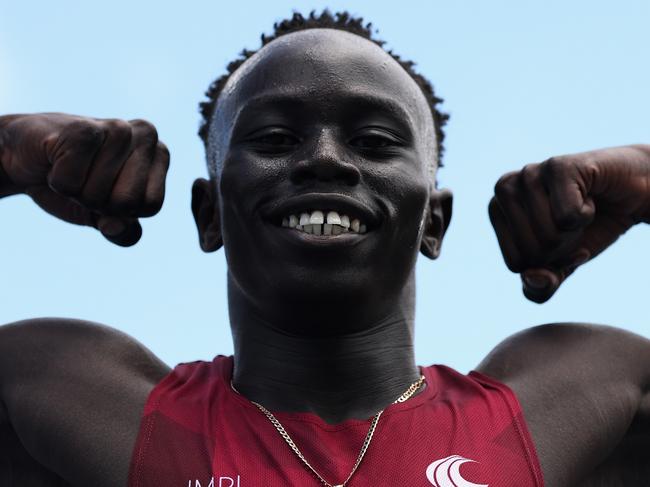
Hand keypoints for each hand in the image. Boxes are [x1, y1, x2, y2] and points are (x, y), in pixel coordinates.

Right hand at [0, 113, 168, 245]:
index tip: (107, 191)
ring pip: (98, 195)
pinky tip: (56, 160)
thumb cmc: (77, 184)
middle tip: (86, 180)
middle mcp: (146, 135)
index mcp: (160, 154)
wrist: (29, 156)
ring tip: (71, 168)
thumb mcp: (106, 216)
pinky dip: (58, 181)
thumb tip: (116, 227)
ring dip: (76, 192)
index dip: (123, 211)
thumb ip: (123, 232)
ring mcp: (117, 128)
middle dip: (98, 203)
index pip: (151, 206)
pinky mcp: (83, 128)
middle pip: (126, 202)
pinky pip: (71, 183)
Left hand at [489, 145, 649, 302]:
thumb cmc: (587, 226)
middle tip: (573, 222)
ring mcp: (528, 173)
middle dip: (562, 248)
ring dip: (575, 230)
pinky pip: (567, 217)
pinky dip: (586, 215)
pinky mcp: (558, 166)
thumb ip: (540, 286)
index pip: (516, 263)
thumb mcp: (561, 265)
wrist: (630, 193)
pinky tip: (589, 196)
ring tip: (580, 207)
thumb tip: (532, 277)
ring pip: (548, 235)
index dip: (548, 262)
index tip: (560, 239)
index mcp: (496, 211)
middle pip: (531, 251)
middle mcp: (504, 188)